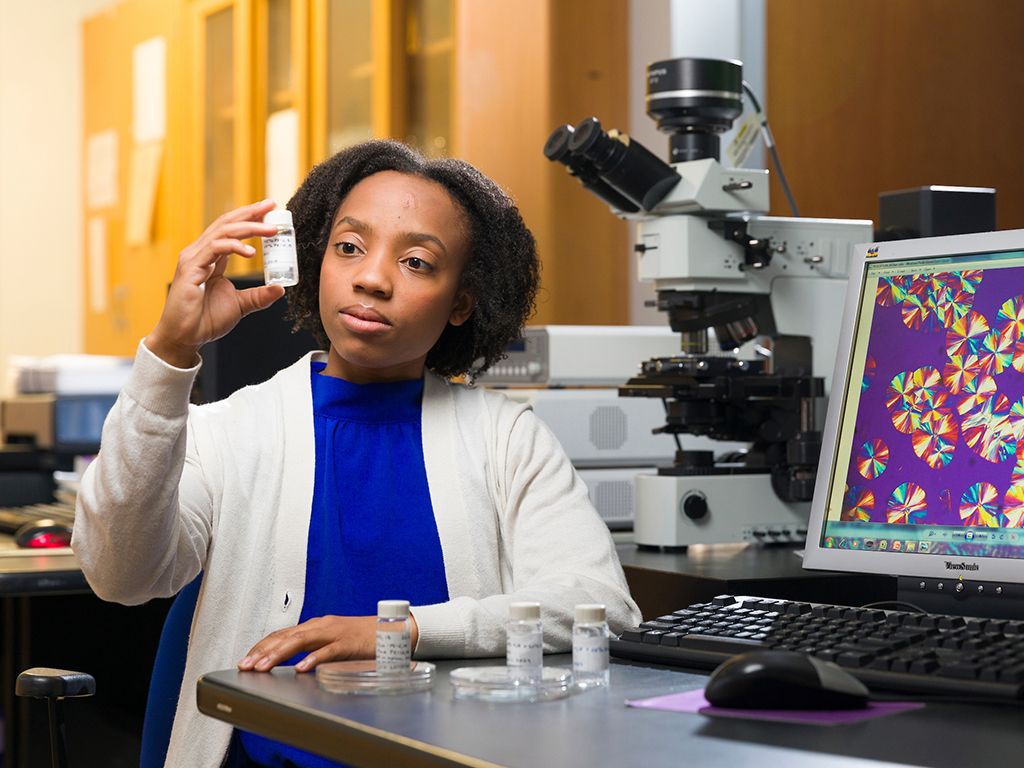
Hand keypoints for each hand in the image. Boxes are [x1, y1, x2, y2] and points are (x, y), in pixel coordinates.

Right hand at [145, 199, 284, 367]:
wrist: (185, 338)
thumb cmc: (205, 320)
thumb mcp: (240, 305)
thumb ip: (258, 295)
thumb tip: (280, 288)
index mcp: (211, 258)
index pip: (232, 230)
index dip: (250, 218)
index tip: (270, 211)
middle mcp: (201, 253)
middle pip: (227, 223)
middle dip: (250, 212)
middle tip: (271, 205)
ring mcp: (194, 258)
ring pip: (222, 231)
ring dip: (249, 227)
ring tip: (271, 230)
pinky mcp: (191, 268)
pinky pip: (214, 249)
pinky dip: (234, 246)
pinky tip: (251, 252)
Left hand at [237, 614, 418, 672]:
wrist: (393, 629)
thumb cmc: (361, 638)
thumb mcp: (332, 641)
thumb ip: (313, 648)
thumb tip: (290, 662)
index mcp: (315, 626)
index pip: (282, 634)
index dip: (262, 646)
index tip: (245, 660)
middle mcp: (321, 626)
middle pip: (286, 636)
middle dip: (263, 651)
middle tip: (246, 665)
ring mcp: (335, 633)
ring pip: (301, 641)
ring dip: (279, 654)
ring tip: (263, 667)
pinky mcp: (349, 644)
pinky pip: (328, 651)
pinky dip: (313, 659)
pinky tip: (300, 668)